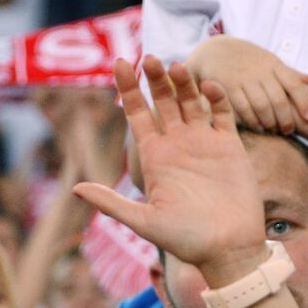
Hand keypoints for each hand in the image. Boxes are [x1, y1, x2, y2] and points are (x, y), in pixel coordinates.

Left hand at [74, 58, 267, 284]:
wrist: (227, 249)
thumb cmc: (184, 240)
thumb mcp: (142, 222)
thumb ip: (111, 203)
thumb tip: (76, 189)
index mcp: (154, 157)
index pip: (137, 114)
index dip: (128, 89)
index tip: (119, 63)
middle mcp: (177, 145)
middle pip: (162, 101)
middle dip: (155, 79)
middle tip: (149, 58)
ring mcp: (205, 143)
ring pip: (191, 101)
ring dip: (184, 83)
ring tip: (175, 66)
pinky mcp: (231, 146)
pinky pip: (222, 114)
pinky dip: (217, 98)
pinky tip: (208, 86)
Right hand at [186, 35, 307, 133]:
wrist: (214, 51)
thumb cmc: (246, 59)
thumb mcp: (268, 60)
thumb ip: (288, 72)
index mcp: (273, 64)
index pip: (294, 85)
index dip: (304, 102)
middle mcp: (260, 72)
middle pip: (278, 99)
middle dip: (286, 118)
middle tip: (289, 130)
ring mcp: (243, 79)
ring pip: (261, 106)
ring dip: (269, 122)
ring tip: (274, 130)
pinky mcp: (228, 88)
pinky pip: (242, 108)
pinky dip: (251, 120)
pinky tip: (257, 127)